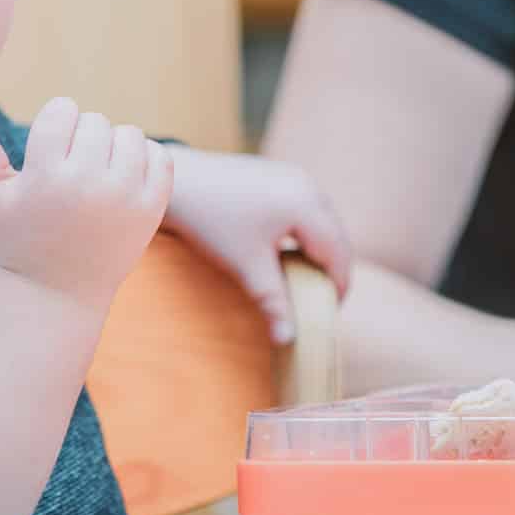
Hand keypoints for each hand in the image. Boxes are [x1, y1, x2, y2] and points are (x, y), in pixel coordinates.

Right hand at [0, 97, 171, 313]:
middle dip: (82, 138)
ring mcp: (125, 197)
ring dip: (113, 147)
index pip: (62, 110)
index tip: (50, 149)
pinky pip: (160, 157)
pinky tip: (123, 179)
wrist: (59, 291)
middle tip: (71, 168)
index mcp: (46, 176)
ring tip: (96, 173)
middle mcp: (88, 184)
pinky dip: (145, 160)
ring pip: (129, 134)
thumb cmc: (22, 237)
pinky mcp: (152, 210)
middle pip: (96, 121)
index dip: (55, 124)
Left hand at [163, 149, 352, 344]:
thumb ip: (274, 302)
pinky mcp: (279, 174)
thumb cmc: (211, 222)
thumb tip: (288, 340)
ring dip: (320, 249)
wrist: (176, 183)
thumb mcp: (246, 265)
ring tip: (306, 278)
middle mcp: (307, 186)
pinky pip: (307, 207)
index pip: (338, 252)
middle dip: (333, 268)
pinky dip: (306, 232)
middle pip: (336, 235)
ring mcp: (293, 176)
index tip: (329, 312)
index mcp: (306, 206)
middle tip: (321, 300)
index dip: (338, 285)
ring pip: (323, 220)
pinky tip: (288, 251)